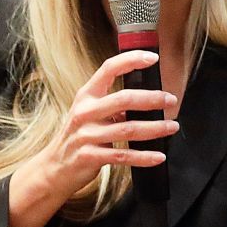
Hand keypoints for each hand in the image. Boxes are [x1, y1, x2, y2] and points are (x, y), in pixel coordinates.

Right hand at [20, 51, 179, 202]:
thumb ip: (112, 105)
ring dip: (155, 128)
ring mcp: (86, 135)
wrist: (54, 168)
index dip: (131, 60)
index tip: (153, 58)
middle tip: (171, 100)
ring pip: (128, 129)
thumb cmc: (78, 137)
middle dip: (152, 99)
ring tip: (172, 127)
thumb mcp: (89, 114)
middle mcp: (85, 112)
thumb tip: (147, 98)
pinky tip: (158, 156)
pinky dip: (144, 157)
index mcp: (86, 96)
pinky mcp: (90, 156)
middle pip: (123, 99)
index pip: (108, 69)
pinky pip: (123, 156)